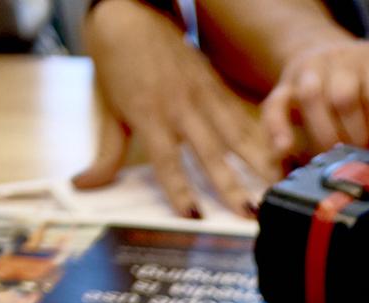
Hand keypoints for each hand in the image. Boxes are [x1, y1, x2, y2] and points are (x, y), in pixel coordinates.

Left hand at [76, 0, 275, 218]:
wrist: (133, 13)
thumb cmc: (116, 63)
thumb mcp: (107, 110)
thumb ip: (105, 155)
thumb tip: (83, 186)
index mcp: (149, 114)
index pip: (166, 160)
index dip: (179, 188)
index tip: (194, 215)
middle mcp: (181, 107)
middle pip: (210, 152)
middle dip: (232, 185)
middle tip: (250, 213)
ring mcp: (205, 97)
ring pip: (238, 136)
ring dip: (260, 165)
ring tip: (280, 190)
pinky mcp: (220, 90)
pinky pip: (246, 120)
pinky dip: (266, 141)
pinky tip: (284, 161)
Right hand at [261, 38, 368, 166]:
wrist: (334, 59)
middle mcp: (343, 57)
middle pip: (346, 97)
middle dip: (358, 139)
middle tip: (366, 165)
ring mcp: (311, 68)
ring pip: (312, 98)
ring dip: (327, 136)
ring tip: (339, 162)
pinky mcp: (284, 85)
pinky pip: (276, 104)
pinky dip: (278, 128)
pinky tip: (285, 150)